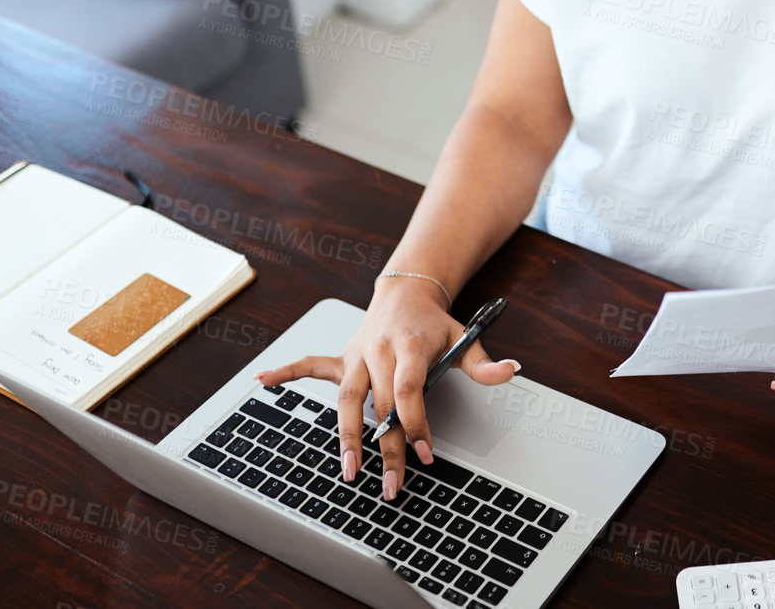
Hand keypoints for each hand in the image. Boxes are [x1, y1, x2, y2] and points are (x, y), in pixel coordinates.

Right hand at [252, 277, 519, 499]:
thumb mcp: (465, 337)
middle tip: (392, 484)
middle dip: (386, 447)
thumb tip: (512, 371)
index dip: (416, 423)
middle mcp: (378, 351)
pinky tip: (262, 382)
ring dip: (345, 435)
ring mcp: (356, 355)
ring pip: (346, 398)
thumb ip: (484, 362)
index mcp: (409, 347)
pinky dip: (286, 372)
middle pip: (380, 405)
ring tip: (348, 469)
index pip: (409, 391)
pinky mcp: (342, 359)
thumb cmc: (434, 322)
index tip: (426, 454)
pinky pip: (310, 365)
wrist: (407, 290)